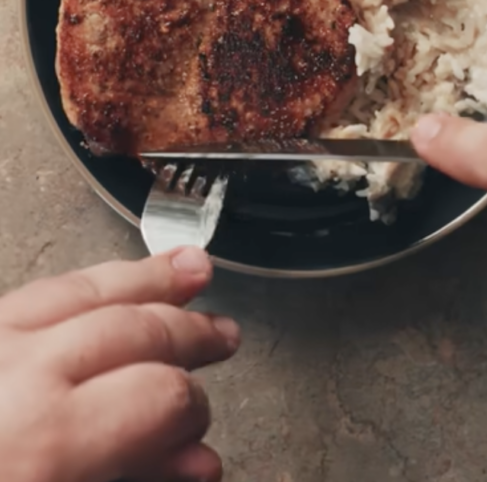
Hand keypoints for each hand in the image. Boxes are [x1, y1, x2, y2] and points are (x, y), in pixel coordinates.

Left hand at [0, 247, 239, 481]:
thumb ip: (133, 470)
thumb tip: (190, 461)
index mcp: (43, 439)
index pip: (161, 394)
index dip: (194, 409)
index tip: (199, 430)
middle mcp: (16, 372)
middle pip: (135, 329)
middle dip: (190, 331)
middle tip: (223, 335)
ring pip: (88, 286)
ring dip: (148, 278)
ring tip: (189, 268)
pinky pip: (44, 287)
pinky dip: (92, 279)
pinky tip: (112, 280)